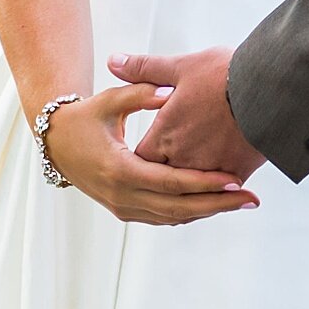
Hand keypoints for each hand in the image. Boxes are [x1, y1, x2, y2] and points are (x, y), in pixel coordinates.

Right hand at [40, 83, 258, 225]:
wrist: (57, 143)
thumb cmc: (85, 117)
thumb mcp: (109, 101)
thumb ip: (140, 93)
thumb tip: (170, 91)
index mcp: (120, 170)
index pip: (171, 182)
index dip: (204, 183)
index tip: (234, 179)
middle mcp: (122, 196)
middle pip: (178, 208)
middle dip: (217, 204)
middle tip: (251, 199)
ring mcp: (122, 207)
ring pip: (173, 218)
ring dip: (208, 211)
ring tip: (242, 202)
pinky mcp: (125, 210)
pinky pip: (163, 217)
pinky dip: (190, 212)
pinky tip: (215, 202)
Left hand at [111, 48, 268, 182]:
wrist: (269, 88)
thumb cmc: (225, 75)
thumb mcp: (181, 67)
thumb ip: (144, 69)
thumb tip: (113, 62)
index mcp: (165, 135)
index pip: (141, 158)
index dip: (143, 156)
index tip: (148, 151)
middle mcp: (183, 158)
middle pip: (164, 179)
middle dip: (165, 175)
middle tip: (168, 170)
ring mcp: (209, 170)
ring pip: (192, 190)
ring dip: (192, 187)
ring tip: (193, 183)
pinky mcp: (236, 173)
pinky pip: (221, 191)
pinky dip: (218, 190)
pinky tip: (221, 185)